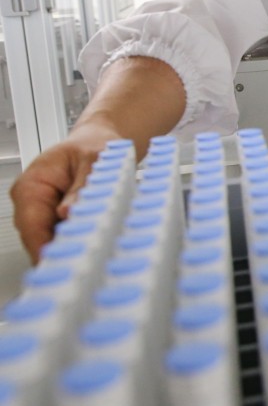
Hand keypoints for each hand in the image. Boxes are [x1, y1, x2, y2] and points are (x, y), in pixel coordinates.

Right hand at [9, 119, 122, 262]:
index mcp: (32, 184)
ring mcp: (45, 213)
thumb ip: (82, 186)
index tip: (61, 261)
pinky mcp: (59, 220)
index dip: (44, 246)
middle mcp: (32, 202)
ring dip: (72, 249)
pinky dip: (79, 242)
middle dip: (60, 252)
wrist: (99, 141)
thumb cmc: (92, 145)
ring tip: (95, 255)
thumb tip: (68, 212)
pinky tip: (96, 246)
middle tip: (85, 264)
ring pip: (51, 242)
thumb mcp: (94, 159)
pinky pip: (65, 238)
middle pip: (39, 238)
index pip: (30, 224)